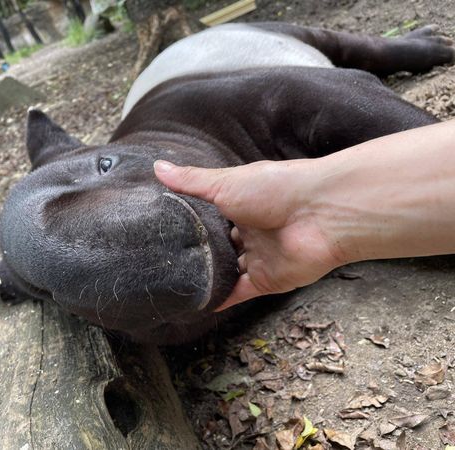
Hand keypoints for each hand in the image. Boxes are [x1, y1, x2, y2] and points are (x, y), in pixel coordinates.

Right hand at [154, 160, 343, 310]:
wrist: (320, 213)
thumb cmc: (274, 189)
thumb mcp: (225, 183)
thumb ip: (192, 181)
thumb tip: (157, 166)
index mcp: (241, 205)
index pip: (211, 217)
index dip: (190, 224)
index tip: (162, 231)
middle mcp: (249, 231)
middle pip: (219, 246)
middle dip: (198, 253)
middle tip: (163, 261)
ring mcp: (258, 257)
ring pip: (227, 272)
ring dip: (208, 278)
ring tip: (173, 284)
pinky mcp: (267, 280)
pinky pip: (239, 293)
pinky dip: (221, 299)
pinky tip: (198, 304)